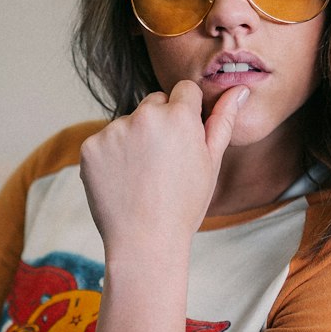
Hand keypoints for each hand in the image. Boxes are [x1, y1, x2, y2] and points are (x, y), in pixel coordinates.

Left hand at [79, 81, 244, 253]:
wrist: (145, 241)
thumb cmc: (184, 206)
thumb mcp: (211, 163)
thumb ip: (223, 121)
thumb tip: (239, 90)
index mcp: (179, 116)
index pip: (184, 90)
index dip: (187, 113)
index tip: (184, 139)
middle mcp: (145, 115)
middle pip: (154, 103)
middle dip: (160, 124)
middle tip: (164, 165)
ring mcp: (114, 130)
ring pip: (128, 123)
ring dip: (134, 140)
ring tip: (143, 177)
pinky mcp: (90, 146)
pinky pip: (104, 141)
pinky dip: (111, 157)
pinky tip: (123, 181)